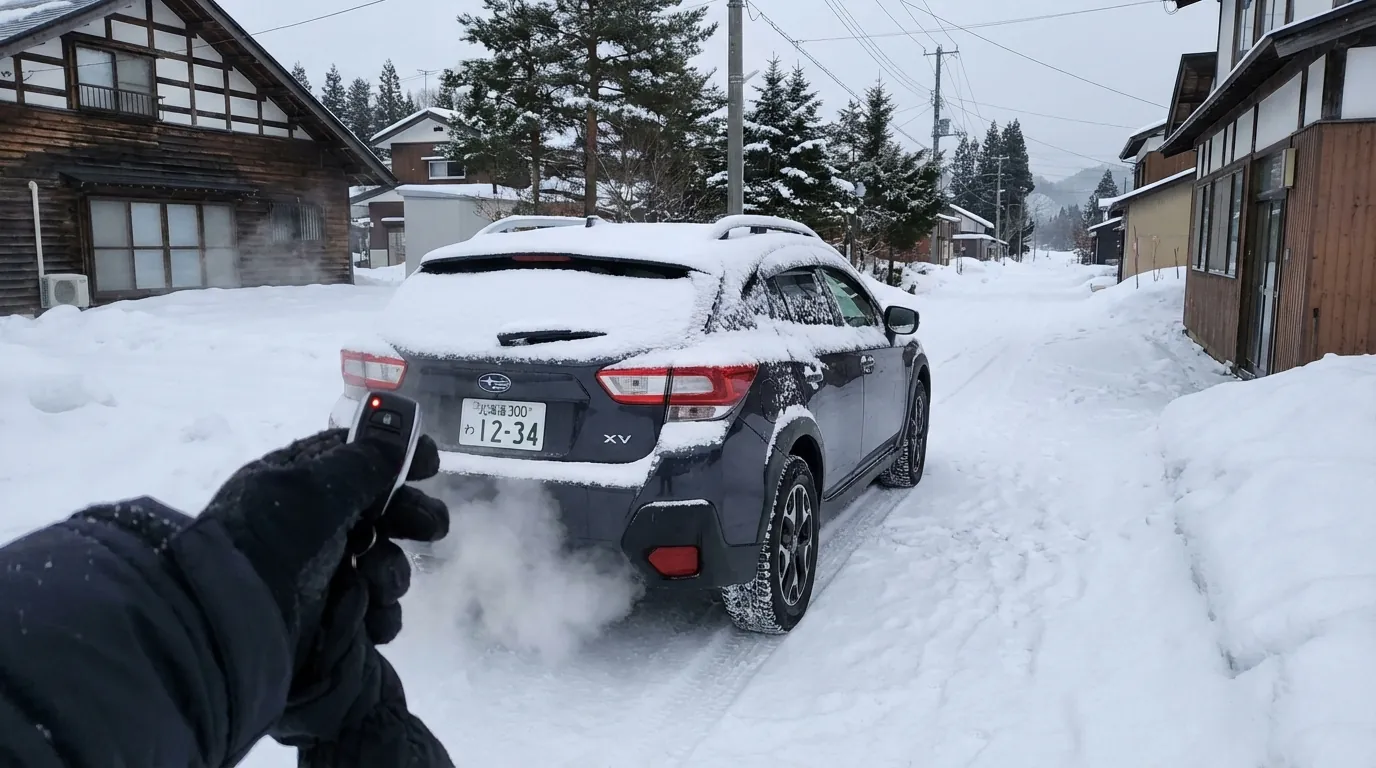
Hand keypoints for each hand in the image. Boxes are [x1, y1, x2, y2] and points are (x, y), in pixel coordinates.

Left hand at [197, 428, 447, 665]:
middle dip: (412, 518)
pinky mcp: (331, 617)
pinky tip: (372, 616)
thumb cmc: (268, 541)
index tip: (433, 464)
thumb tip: (399, 440)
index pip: (360, 460)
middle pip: (386, 513)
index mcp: (303, 484)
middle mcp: (318, 525)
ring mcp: (326, 572)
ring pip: (386, 562)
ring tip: (373, 583)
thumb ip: (361, 463)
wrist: (226, 621)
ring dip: (391, 571)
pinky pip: (377, 610)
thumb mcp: (311, 488)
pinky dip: (382, 613)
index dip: (399, 458)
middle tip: (430, 528)